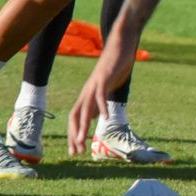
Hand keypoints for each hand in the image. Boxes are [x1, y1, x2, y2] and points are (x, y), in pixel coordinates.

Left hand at [68, 33, 135, 154]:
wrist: (121, 44)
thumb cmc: (116, 66)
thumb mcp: (107, 88)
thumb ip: (99, 102)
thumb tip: (94, 117)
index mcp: (87, 94)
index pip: (75, 118)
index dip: (74, 134)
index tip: (77, 149)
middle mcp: (87, 91)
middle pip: (75, 116)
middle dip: (74, 135)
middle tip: (76, 152)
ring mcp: (94, 85)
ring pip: (84, 109)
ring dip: (82, 126)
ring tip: (82, 141)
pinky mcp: (104, 78)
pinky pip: (101, 96)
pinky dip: (101, 107)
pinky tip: (104, 118)